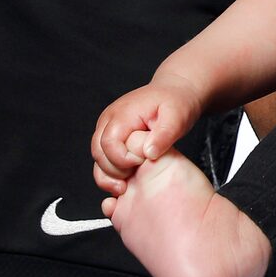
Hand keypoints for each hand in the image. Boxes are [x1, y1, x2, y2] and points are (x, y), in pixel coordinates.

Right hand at [92, 79, 203, 195]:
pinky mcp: (111, 135)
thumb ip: (164, 134)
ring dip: (109, 174)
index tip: (143, 161)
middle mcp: (109, 120)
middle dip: (113, 170)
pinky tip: (125, 179)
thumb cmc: (176, 102)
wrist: (175, 92)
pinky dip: (110, 171)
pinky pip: (103, 157)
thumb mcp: (178, 116)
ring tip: (127, 184)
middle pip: (98, 153)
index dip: (123, 160)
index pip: (109, 144)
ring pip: (98, 157)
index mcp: (122, 114)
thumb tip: (148, 153)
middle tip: (134, 176)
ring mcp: (107, 127)